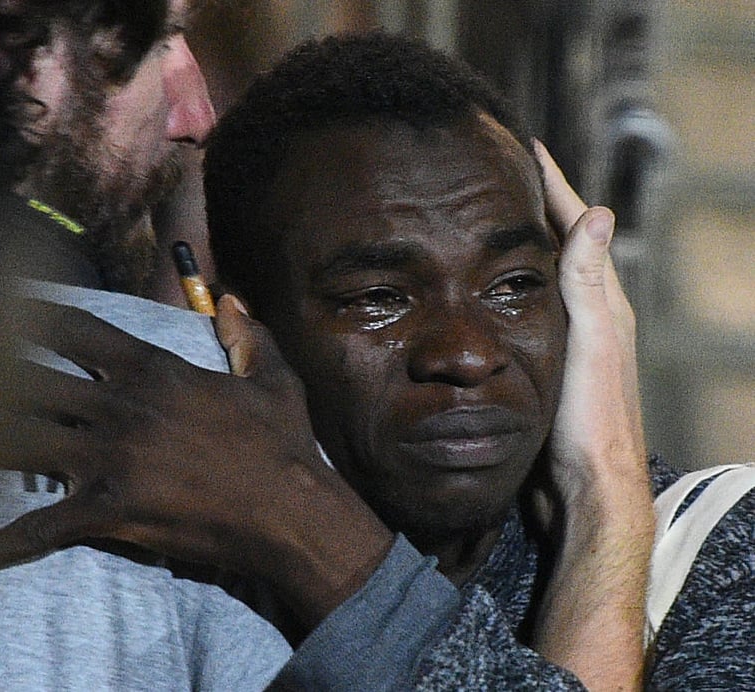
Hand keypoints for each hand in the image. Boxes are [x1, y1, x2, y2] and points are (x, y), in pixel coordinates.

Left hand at [0, 295, 392, 627]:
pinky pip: (40, 529)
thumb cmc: (283, 445)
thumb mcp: (275, 380)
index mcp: (153, 371)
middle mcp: (119, 406)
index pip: (74, 330)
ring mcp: (109, 459)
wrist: (290, 512)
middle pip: (28, 379)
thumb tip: (233, 298)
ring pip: (18, 441)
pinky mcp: (109, 511)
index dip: (28, 315)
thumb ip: (249, 334)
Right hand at [531, 142, 653, 690]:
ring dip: (517, 242)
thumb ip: (590, 285)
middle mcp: (589, 313)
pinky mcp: (547, 363)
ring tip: (486, 217)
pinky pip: (525, 306)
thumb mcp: (593, 346)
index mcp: (603, 301)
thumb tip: (599, 213)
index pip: (576, 227)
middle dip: (533, 204)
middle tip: (498, 173)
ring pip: (539, 275)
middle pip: (559, 243)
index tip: (525, 146)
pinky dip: (506, 283)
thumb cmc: (593, 418)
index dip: (552, 185)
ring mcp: (569, 338)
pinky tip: (485, 288)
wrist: (589, 485)